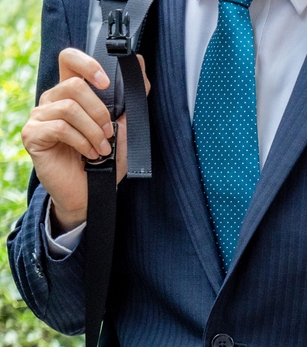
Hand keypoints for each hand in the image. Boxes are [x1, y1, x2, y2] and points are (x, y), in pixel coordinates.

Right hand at [23, 48, 148, 231]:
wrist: (90, 193)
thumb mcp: (123, 130)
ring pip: (69, 108)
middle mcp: (51, 101)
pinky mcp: (32, 134)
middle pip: (73, 85)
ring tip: (102, 149)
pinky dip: (82, 142)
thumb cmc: (104, 162)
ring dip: (93, 131)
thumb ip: (130, 100)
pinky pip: (59, 127)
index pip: (69, 60)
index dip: (86, 63)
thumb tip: (141, 65)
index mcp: (71, 94)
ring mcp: (39, 117)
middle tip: (108, 133)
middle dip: (99, 111)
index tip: (106, 82)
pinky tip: (90, 154)